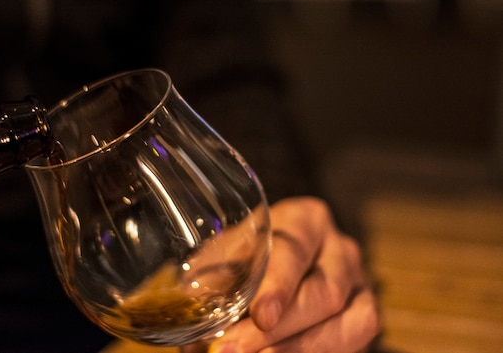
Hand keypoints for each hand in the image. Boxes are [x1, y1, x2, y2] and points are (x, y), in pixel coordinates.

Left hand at [181, 197, 379, 352]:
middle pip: (325, 291)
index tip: (260, 315)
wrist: (281, 265)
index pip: (293, 250)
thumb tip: (193, 315)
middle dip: (282, 329)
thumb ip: (215, 276)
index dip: (278, 285)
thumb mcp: (228, 254)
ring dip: (302, 348)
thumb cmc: (248, 256)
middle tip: (235, 350)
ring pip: (351, 322)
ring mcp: (360, 284)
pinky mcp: (365, 316)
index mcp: (305, 220)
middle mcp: (340, 248)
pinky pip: (355, 341)